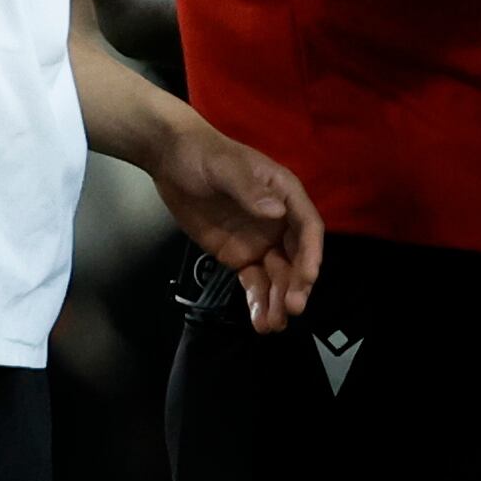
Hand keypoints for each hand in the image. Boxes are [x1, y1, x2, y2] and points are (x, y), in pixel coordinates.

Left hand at [151, 116, 323, 330]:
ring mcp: (260, 241)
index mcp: (284, 194)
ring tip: (273, 325)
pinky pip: (254, 282)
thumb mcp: (225, 167)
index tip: (308, 278)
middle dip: (296, 284)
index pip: (308, 227)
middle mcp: (279, 221)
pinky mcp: (239, 256)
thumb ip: (249, 190)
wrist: (170, 160)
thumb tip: (276, 212)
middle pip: (296, 258)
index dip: (311, 254)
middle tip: (291, 308)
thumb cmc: (201, 154)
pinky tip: (259, 322)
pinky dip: (258, 302)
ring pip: (277, 276)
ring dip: (277, 300)